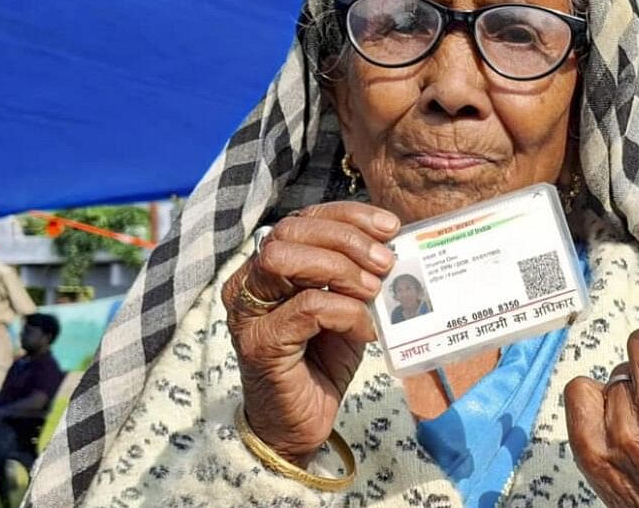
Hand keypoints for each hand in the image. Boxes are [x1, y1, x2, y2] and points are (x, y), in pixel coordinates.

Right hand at [222, 201, 399, 464]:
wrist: (299, 424)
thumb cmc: (321, 361)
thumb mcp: (344, 307)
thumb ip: (355, 274)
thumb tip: (390, 243)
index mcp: (268, 265)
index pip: (304, 219)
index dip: (348, 215)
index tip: (389, 227)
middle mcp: (248, 282)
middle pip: (291, 230)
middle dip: (347, 238)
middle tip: (386, 262)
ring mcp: (248, 312)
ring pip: (286, 260)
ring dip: (340, 268)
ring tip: (373, 290)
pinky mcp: (260, 342)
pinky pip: (307, 307)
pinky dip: (345, 312)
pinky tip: (364, 330)